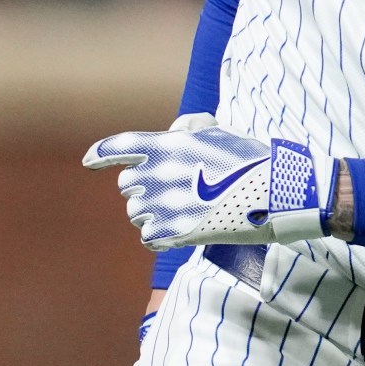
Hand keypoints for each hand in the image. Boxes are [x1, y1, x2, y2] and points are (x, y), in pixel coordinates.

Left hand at [83, 114, 327, 250]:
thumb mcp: (218, 131)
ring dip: (151, 214)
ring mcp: (167, 205)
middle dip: (142, 188)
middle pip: (128, 185)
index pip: (120, 147)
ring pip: (135, 214)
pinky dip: (158, 236)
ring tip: (179, 212)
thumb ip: (189, 128)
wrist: (275, 191)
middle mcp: (160, 173)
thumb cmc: (250, 159)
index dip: (101, 155)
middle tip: (170, 191)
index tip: (89, 162)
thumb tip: (176, 130)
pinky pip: (148, 237)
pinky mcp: (177, 232)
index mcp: (168, 145)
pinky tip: (174, 233)